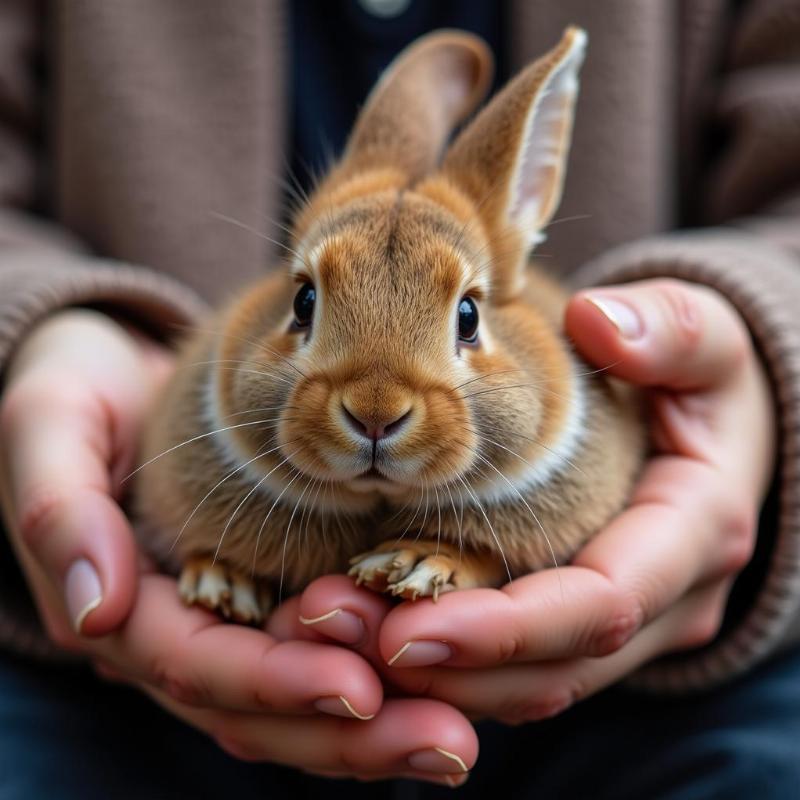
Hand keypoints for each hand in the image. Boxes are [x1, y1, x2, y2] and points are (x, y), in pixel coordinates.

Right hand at [0, 309, 476, 782]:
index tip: (357, 691)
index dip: (271, 683)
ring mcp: (228, 615)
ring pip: (297, 696)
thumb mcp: (48, 425)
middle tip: (448, 747)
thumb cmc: (75, 384)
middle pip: (260, 706)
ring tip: (458, 739)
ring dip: (378, 725)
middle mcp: (179, 627)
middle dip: (350, 735)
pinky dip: (378, 673)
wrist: (118, 362)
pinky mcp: (269, 589)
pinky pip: (321, 648)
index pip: (195, 665)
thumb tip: (94, 610)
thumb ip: (59, 512)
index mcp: (122, 603)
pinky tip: (443, 684)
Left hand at [292, 279, 775, 721]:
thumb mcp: (706, 340)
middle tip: (343, 633)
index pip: (601, 605)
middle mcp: (668, 602)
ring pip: (534, 686)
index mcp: (696, 534)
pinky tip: (381, 635)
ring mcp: (632, 625)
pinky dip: (455, 669)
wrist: (720, 433)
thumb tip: (597, 322)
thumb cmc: (705, 382)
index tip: (408, 625)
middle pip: (556, 667)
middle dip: (452, 667)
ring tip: (342, 636)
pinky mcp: (589, 625)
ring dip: (440, 679)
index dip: (506, 627)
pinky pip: (523, 669)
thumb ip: (668, 329)